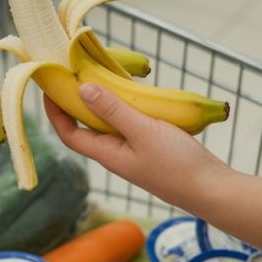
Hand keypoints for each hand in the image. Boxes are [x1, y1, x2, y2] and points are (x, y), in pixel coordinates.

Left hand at [44, 83, 231, 213]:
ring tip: (104, 74)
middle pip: (88, 126)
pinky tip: (136, 92)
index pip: (69, 134)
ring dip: (105, 101)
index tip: (50, 88)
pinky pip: (130, 124)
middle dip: (78, 101)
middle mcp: (116, 154)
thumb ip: (113, 111)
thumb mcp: (143, 131)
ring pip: (111, 123)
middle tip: (76, 72)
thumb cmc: (177, 165)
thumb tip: (82, 89)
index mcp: (108, 154)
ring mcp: (135, 151)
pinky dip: (128, 106)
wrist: (211, 189)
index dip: (55, 113)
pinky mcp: (152, 147)